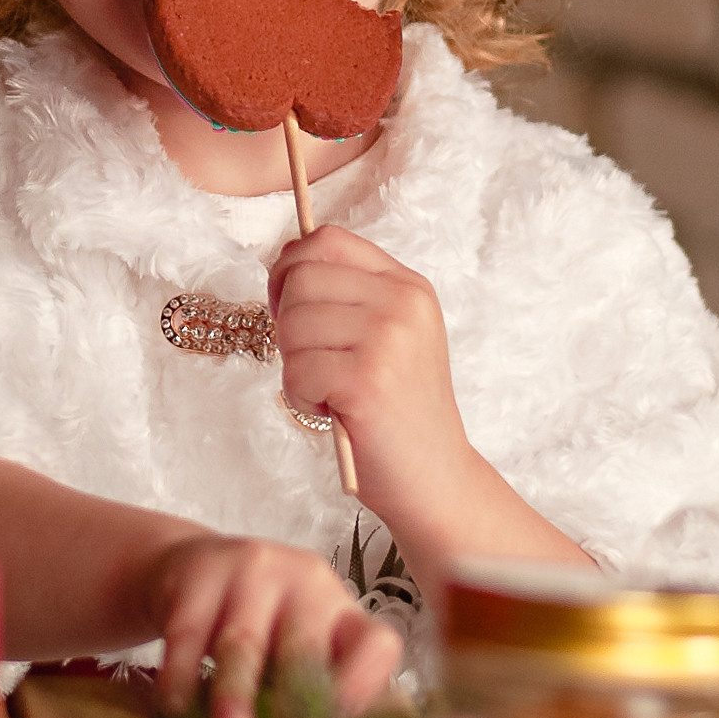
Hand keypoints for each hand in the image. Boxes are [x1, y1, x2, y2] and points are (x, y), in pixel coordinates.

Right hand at [142, 532, 405, 717]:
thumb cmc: (258, 631)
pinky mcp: (202, 569)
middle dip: (289, 709)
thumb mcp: (293, 657)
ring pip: (242, 643)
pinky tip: (173, 712)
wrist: (195, 566)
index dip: (364, 693)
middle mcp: (309, 583)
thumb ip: (308, 705)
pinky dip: (179, 679)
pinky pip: (188, 634)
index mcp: (345, 614)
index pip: (376, 647)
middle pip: (303, 650)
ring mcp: (255, 568)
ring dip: (233, 696)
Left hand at [269, 224, 592, 594]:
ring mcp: (389, 339)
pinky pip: (295, 371)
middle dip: (289, 325)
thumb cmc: (396, 410)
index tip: (291, 308)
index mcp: (407, 285)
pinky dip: (301, 399)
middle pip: (300, 279)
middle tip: (318, 364)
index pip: (327, 239)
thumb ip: (345, 294)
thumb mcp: (386, 335)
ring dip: (295, 367)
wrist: (434, 477)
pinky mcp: (367, 380)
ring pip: (290, 325)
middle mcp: (403, 303)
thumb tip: (284, 262)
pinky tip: (334, 412)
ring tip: (331, 392)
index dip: (291, 269)